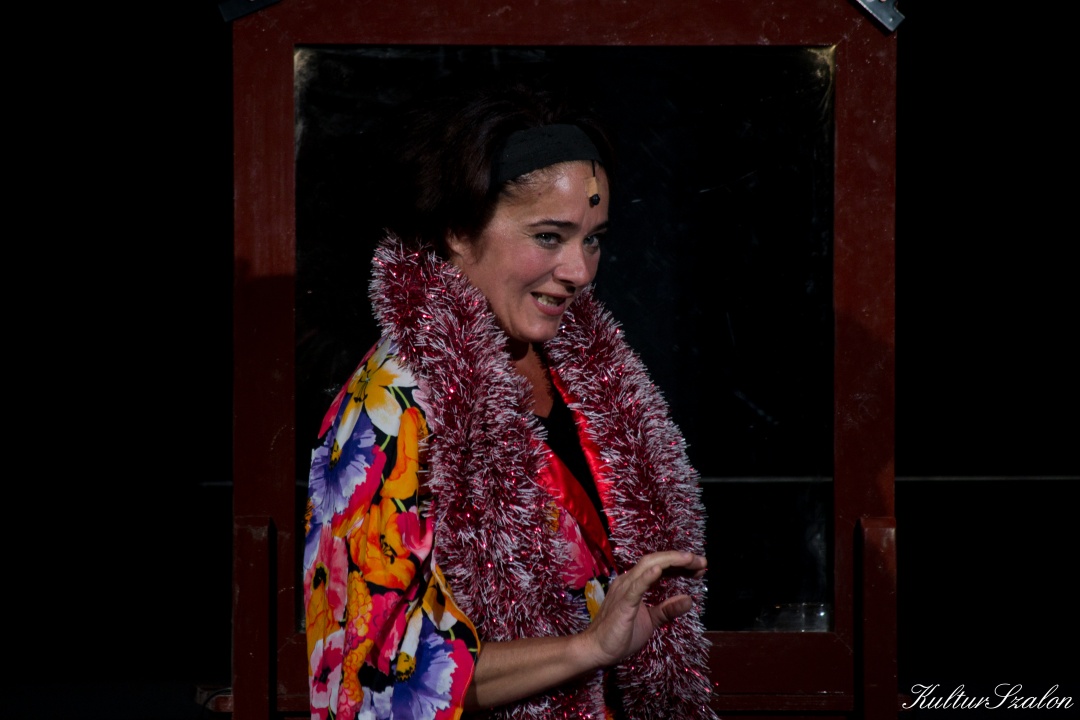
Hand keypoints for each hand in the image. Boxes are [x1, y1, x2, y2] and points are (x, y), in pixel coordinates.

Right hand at [577, 550, 706, 667]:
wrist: (596, 651)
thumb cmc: (619, 636)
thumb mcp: (651, 621)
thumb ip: (667, 610)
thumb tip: (689, 600)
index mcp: (634, 584)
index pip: (659, 566)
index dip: (679, 564)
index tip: (699, 567)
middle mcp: (628, 581)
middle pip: (655, 560)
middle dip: (680, 558)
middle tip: (701, 561)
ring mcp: (624, 590)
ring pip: (647, 567)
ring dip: (670, 561)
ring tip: (689, 560)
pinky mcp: (622, 604)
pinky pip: (635, 588)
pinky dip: (647, 578)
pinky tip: (659, 571)